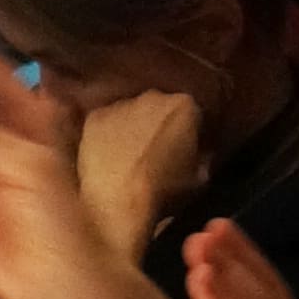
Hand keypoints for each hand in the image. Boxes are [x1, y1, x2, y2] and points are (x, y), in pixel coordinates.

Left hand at [74, 88, 209, 258]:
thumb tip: (201, 151)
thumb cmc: (164, 191)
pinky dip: (108, 136)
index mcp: (184, 106)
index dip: (190, 134)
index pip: (194, 113)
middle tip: (158, 153)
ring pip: (131, 113)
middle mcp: (152, 96)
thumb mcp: (200, 179)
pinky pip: (106, 124)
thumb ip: (204, 156)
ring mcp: (120, 104)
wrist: (117, 202)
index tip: (186, 151)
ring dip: (133, 128)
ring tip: (130, 159)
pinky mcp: (94, 118)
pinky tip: (108, 159)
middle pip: (160, 107)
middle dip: (160, 124)